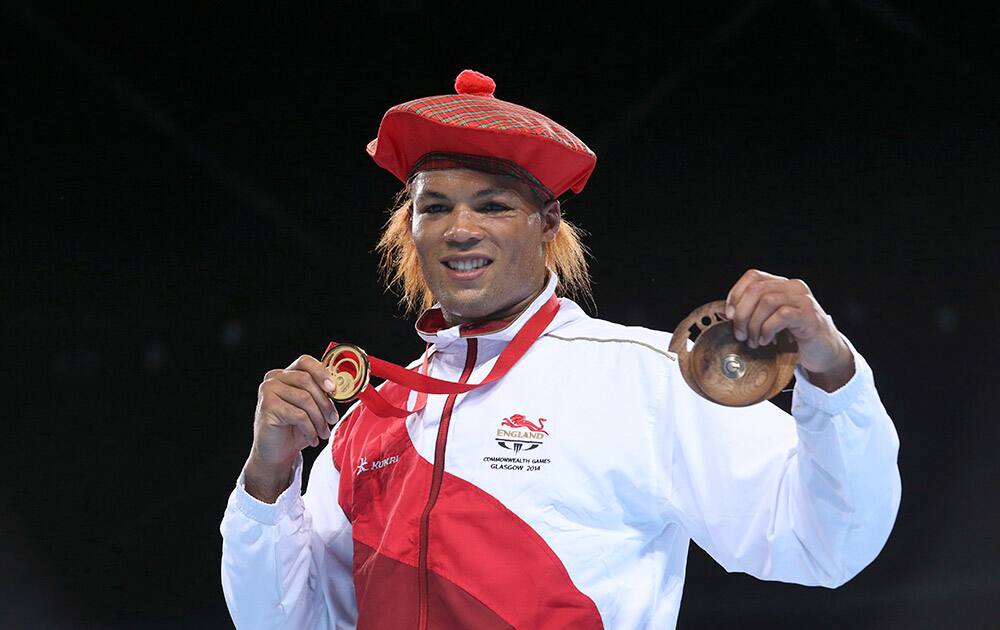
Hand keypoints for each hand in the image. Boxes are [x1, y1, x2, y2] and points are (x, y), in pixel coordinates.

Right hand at [244, 355, 339, 501]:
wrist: (276, 452)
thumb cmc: (295, 428)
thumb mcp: (311, 408)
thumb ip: (320, 393)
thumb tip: (339, 388)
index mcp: (285, 374)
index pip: (305, 362)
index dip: (321, 372)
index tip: (333, 389)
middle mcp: (273, 379)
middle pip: (307, 381)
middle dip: (325, 402)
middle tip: (333, 419)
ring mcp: (268, 392)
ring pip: (304, 399)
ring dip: (319, 419)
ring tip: (323, 432)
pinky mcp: (267, 407)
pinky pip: (298, 415)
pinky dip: (310, 428)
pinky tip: (312, 438)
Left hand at [725, 269, 853, 391]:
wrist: (824, 352)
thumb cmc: (794, 337)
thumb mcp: (770, 321)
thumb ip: (754, 312)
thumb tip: (729, 314)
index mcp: (781, 285)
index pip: (753, 277)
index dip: (736, 294)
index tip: (730, 316)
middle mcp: (793, 287)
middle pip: (757, 288)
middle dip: (742, 314)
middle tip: (740, 334)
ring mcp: (803, 299)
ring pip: (767, 301)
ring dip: (754, 324)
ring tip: (753, 341)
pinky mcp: (809, 315)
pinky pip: (782, 315)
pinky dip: (768, 329)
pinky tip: (766, 341)